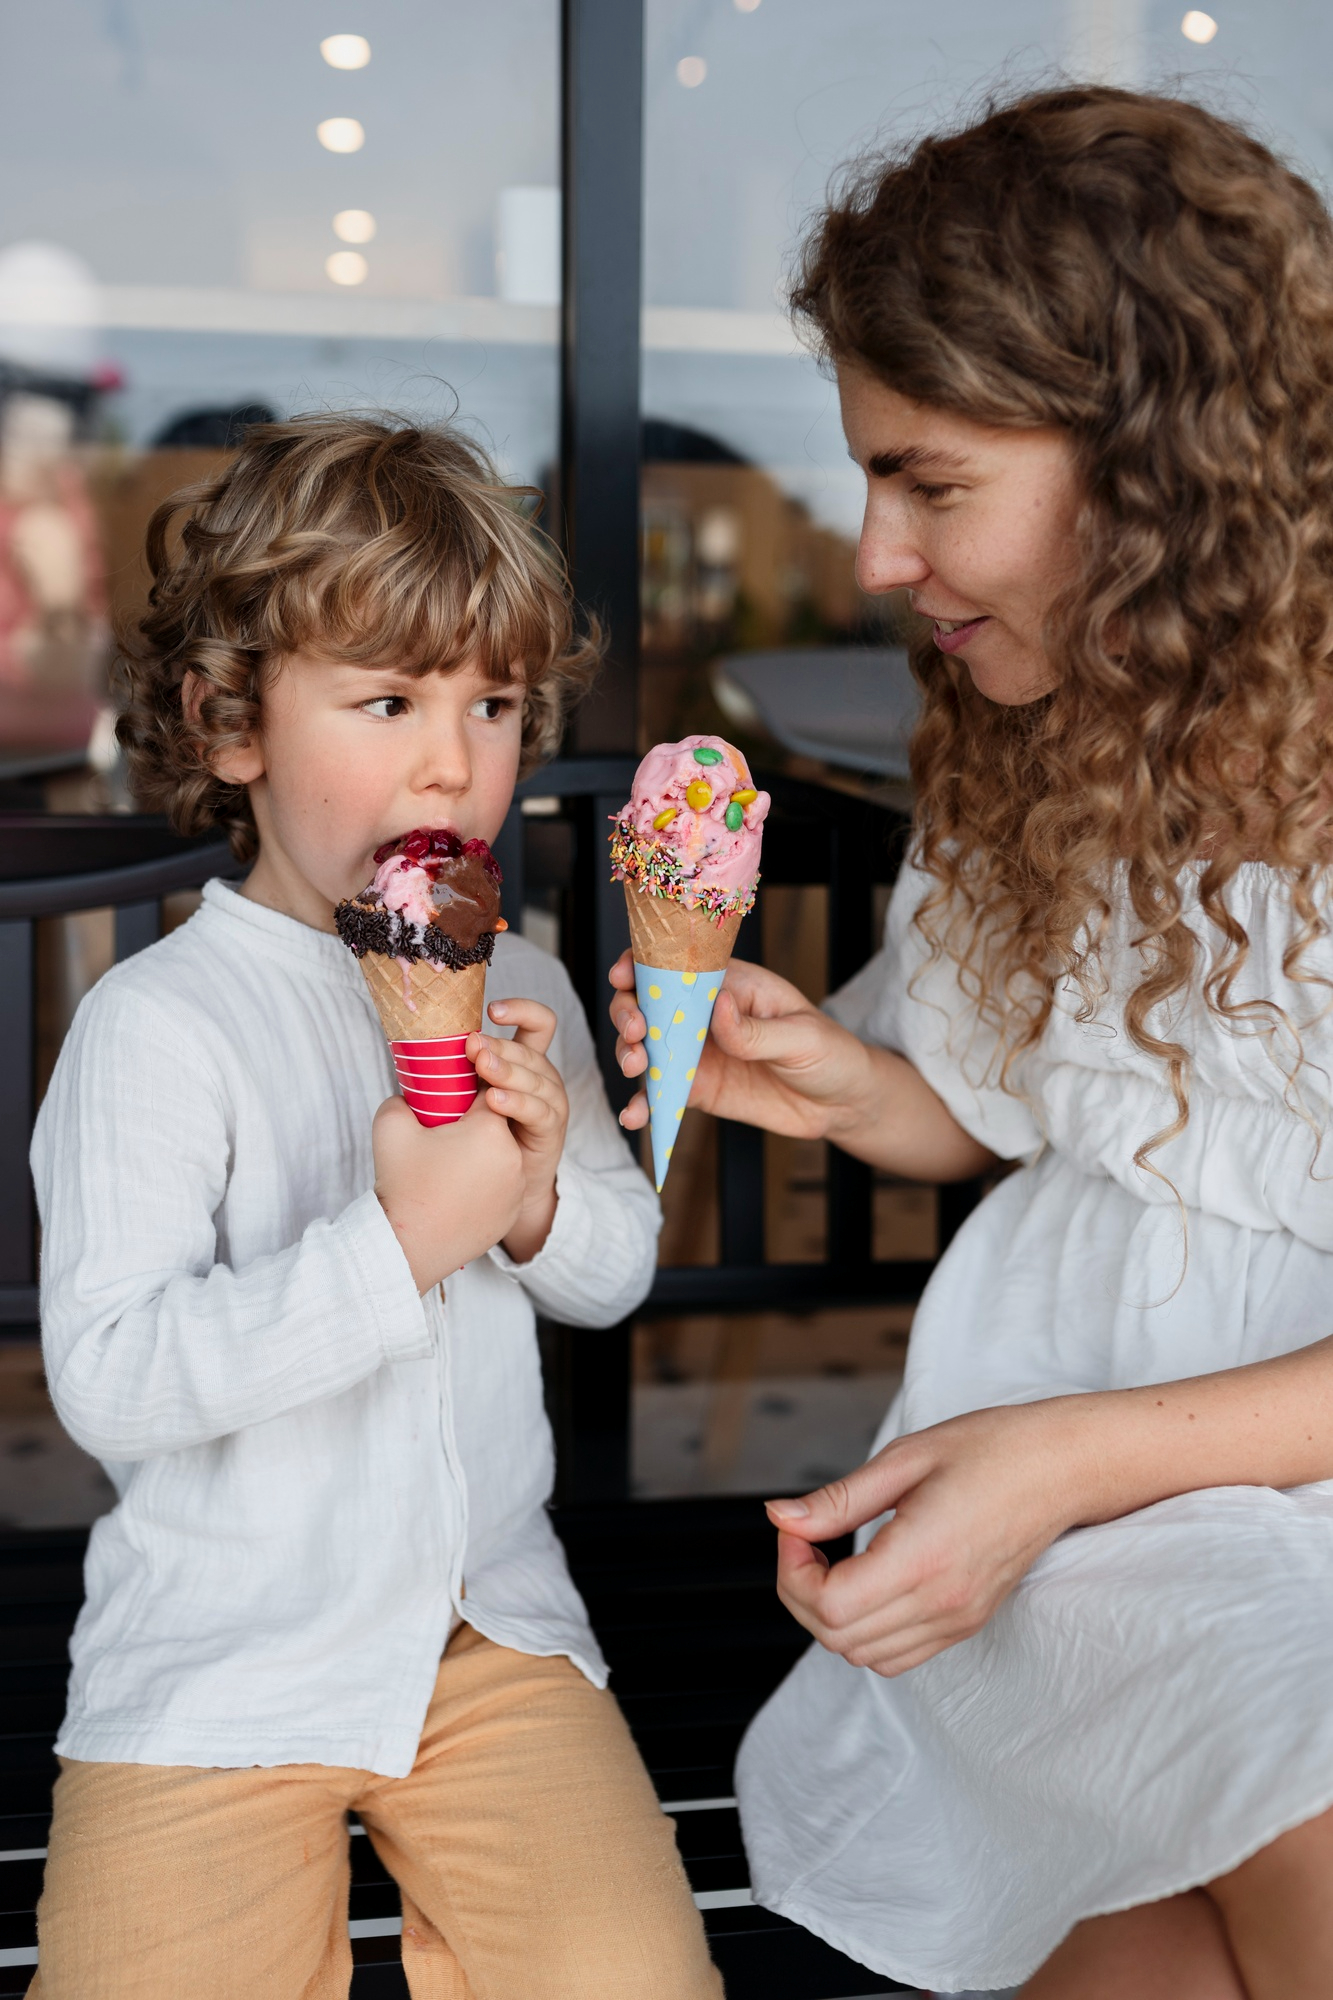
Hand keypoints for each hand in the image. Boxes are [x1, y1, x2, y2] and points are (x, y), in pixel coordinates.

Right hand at [373, 1093, 524, 1292]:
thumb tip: (410, 1095)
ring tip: (449, 1168)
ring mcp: (517, 1188)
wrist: (408, 1248)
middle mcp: (514, 1157)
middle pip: (496, 1126)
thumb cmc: (402, 1185)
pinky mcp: (513, 1212)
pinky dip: (485, 1184)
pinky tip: (459, 1192)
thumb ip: (402, 1098)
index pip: (487, 1093)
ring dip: (482, 1156)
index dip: (466, 1094)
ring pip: (501, 1157)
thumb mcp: (391, 1126)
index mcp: (490, 1130)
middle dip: (473, 1127)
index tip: (448, 1102)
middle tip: (444, 1138)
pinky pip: (502, 1186)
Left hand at [469, 998, 567, 1263]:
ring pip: (538, 1076)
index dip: (521, 1010)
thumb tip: (411, 1053)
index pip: (537, 1024)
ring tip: (482, 1067)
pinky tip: (494, 1101)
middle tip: (472, 1047)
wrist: (497, 1189)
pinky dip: (517, 1103)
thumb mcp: (462, 1097)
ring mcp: (550, 1103)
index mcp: (523, 1062)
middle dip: (500, 1045)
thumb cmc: (475, 1137)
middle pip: (531, 1049)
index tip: (491, 1010)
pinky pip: (540, 1111)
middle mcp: (541, 1078)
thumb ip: (451, 1073)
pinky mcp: (551, 1132)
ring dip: (508, 1069)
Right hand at [607, 948, 874, 1142]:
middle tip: (637, 1032)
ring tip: (637, 1067)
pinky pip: (661, 1094)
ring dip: (629, 1054)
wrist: (842, 1104)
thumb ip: (756, 1030)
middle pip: (649, 1004)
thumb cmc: (830, 1053)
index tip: (623, 975)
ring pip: (646, 1047)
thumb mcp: (802, 1037)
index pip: (678, 965)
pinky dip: (643, 1104)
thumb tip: (718, 1007)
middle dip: (629, 1013)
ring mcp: (698, 1053)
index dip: (642, 964)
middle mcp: (706, 1015)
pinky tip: (634, 1115)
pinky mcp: (697, 1089)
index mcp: (731, 985)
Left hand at [765, 1401, 1087, 1675]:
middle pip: (837, 1638)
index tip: (796, 1531)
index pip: (830, 1606)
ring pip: (864, 1656)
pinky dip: (865, 1631)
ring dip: (830, 1616)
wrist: (1062, 1468)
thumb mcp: (905, 1458)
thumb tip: (780, 1518)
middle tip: (806, 1541)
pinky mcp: (967, 1623)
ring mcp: (957, 1620)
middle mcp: (942, 1602)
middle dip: (800, 1593)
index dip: (793, 1571)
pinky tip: (866, 1583)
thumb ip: (838, 1500)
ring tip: (833, 1561)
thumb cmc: (991, 1449)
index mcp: (923, 1557)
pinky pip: (898, 1655)